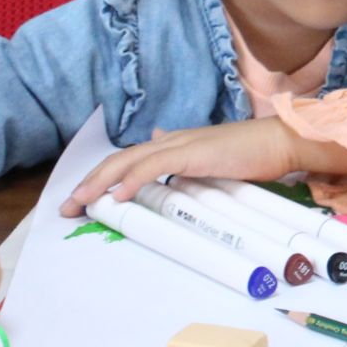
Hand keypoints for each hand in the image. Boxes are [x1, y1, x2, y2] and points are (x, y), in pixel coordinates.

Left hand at [61, 117, 301, 215]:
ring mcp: (180, 144)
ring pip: (128, 161)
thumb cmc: (252, 154)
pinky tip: (118, 195)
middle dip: (89, 182)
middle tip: (67, 207)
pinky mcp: (193, 152)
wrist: (279, 141)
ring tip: (81, 201)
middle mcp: (171, 139)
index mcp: (174, 143)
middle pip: (118, 159)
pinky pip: (155, 166)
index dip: (101, 178)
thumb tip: (161, 151)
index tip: (83, 200)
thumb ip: (185, 159)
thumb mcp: (211, 159)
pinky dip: (133, 179)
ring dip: (100, 182)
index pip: (128, 159)